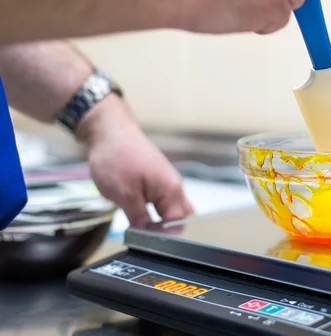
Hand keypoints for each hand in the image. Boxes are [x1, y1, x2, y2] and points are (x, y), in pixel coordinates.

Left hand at [76, 94, 193, 226]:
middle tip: (142, 232)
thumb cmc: (117, 157)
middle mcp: (174, 185)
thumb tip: (147, 235)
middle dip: (164, 228)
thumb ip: (139, 218)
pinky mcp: (156, 177)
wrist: (109, 130)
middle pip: (180, 217)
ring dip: (154, 217)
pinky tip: (132, 204)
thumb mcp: (124, 195)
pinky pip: (159, 199)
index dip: (161, 236)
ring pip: (169, 208)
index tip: (143, 239)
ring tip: (134, 217)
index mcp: (172, 190)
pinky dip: (149, 206)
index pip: (177, 224)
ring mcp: (166, 180)